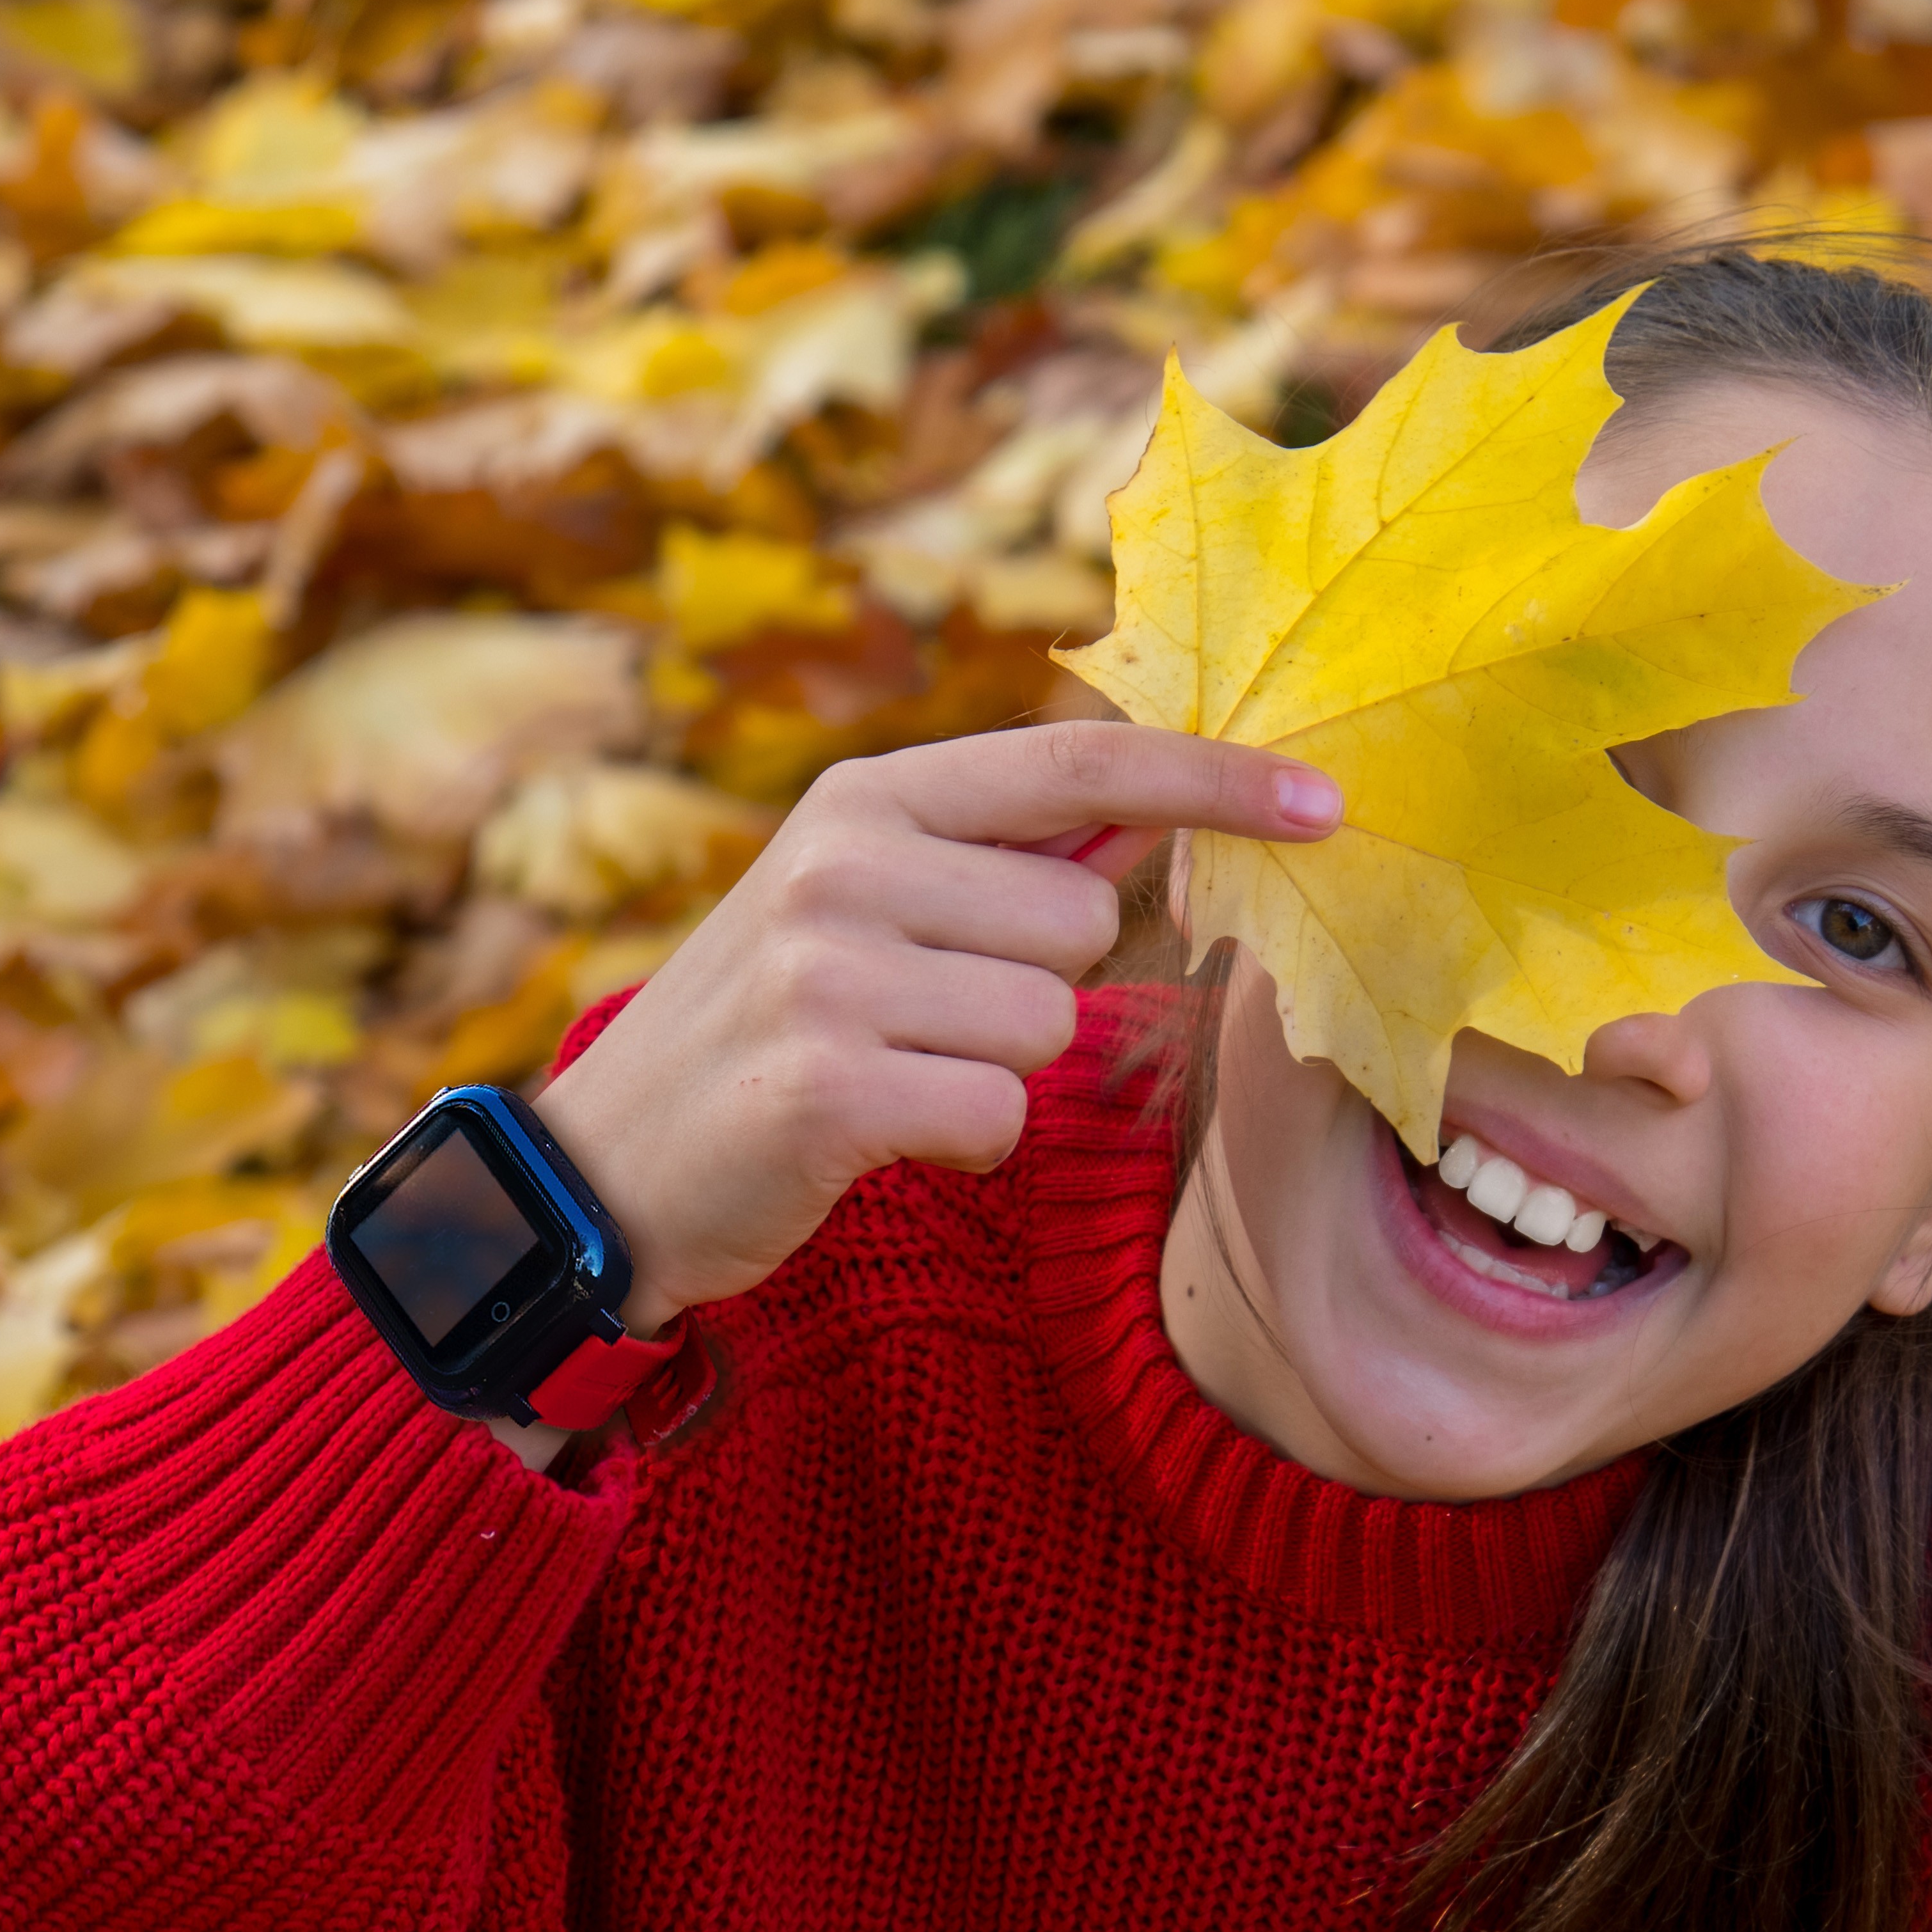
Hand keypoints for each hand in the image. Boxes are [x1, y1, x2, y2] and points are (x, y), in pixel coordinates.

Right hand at [533, 720, 1342, 1344]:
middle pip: (1079, 921)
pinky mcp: (827, 1090)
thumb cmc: (769, 1029)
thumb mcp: (859, 900)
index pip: (1077, 762)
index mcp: (863, 798)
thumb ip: (997, 854)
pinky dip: (961, 1141)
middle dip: (1034, 985)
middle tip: (924, 1018)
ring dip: (992, 1071)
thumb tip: (1164, 808)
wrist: (606, 1169)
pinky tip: (878, 1133)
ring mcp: (828, 975)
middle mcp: (843, 865)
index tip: (1325, 799)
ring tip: (892, 1074)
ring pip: (1044, 1023)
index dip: (1211, 778)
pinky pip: (996, 1111)